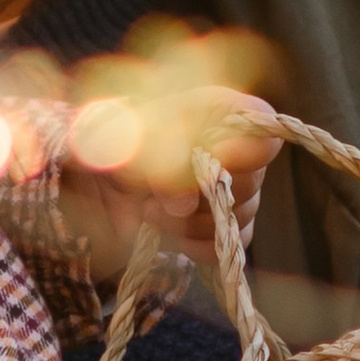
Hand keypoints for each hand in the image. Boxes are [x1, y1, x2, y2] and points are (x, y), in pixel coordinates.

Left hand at [71, 88, 282, 286]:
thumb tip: (184, 206)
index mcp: (221, 113)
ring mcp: (234, 191)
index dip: (243, 152)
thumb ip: (160, 159)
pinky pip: (225, 247)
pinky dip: (194, 246)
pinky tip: (166, 234)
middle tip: (153, 195)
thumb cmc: (115, 137)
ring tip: (149, 210)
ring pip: (236, 219)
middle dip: (199, 196)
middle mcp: (236, 151)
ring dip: (188, 224)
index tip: (207, 163)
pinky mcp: (222, 226)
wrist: (95, 171)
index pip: (264, 131)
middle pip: (250, 183)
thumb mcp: (129, 134)